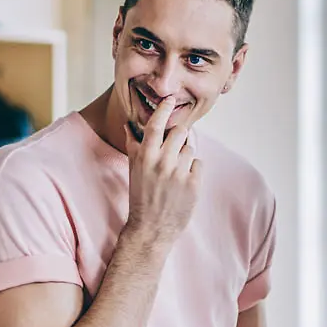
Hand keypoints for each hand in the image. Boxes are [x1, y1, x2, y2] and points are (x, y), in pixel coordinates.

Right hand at [123, 97, 199, 243]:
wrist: (151, 227)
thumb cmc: (141, 197)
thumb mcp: (133, 170)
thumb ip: (133, 146)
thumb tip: (128, 126)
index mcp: (145, 156)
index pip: (157, 124)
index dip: (164, 109)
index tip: (171, 100)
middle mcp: (162, 161)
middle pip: (180, 131)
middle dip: (179, 137)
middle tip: (174, 149)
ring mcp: (179, 172)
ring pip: (190, 148)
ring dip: (185, 156)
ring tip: (175, 172)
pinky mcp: (193, 183)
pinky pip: (198, 164)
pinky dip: (193, 171)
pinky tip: (183, 182)